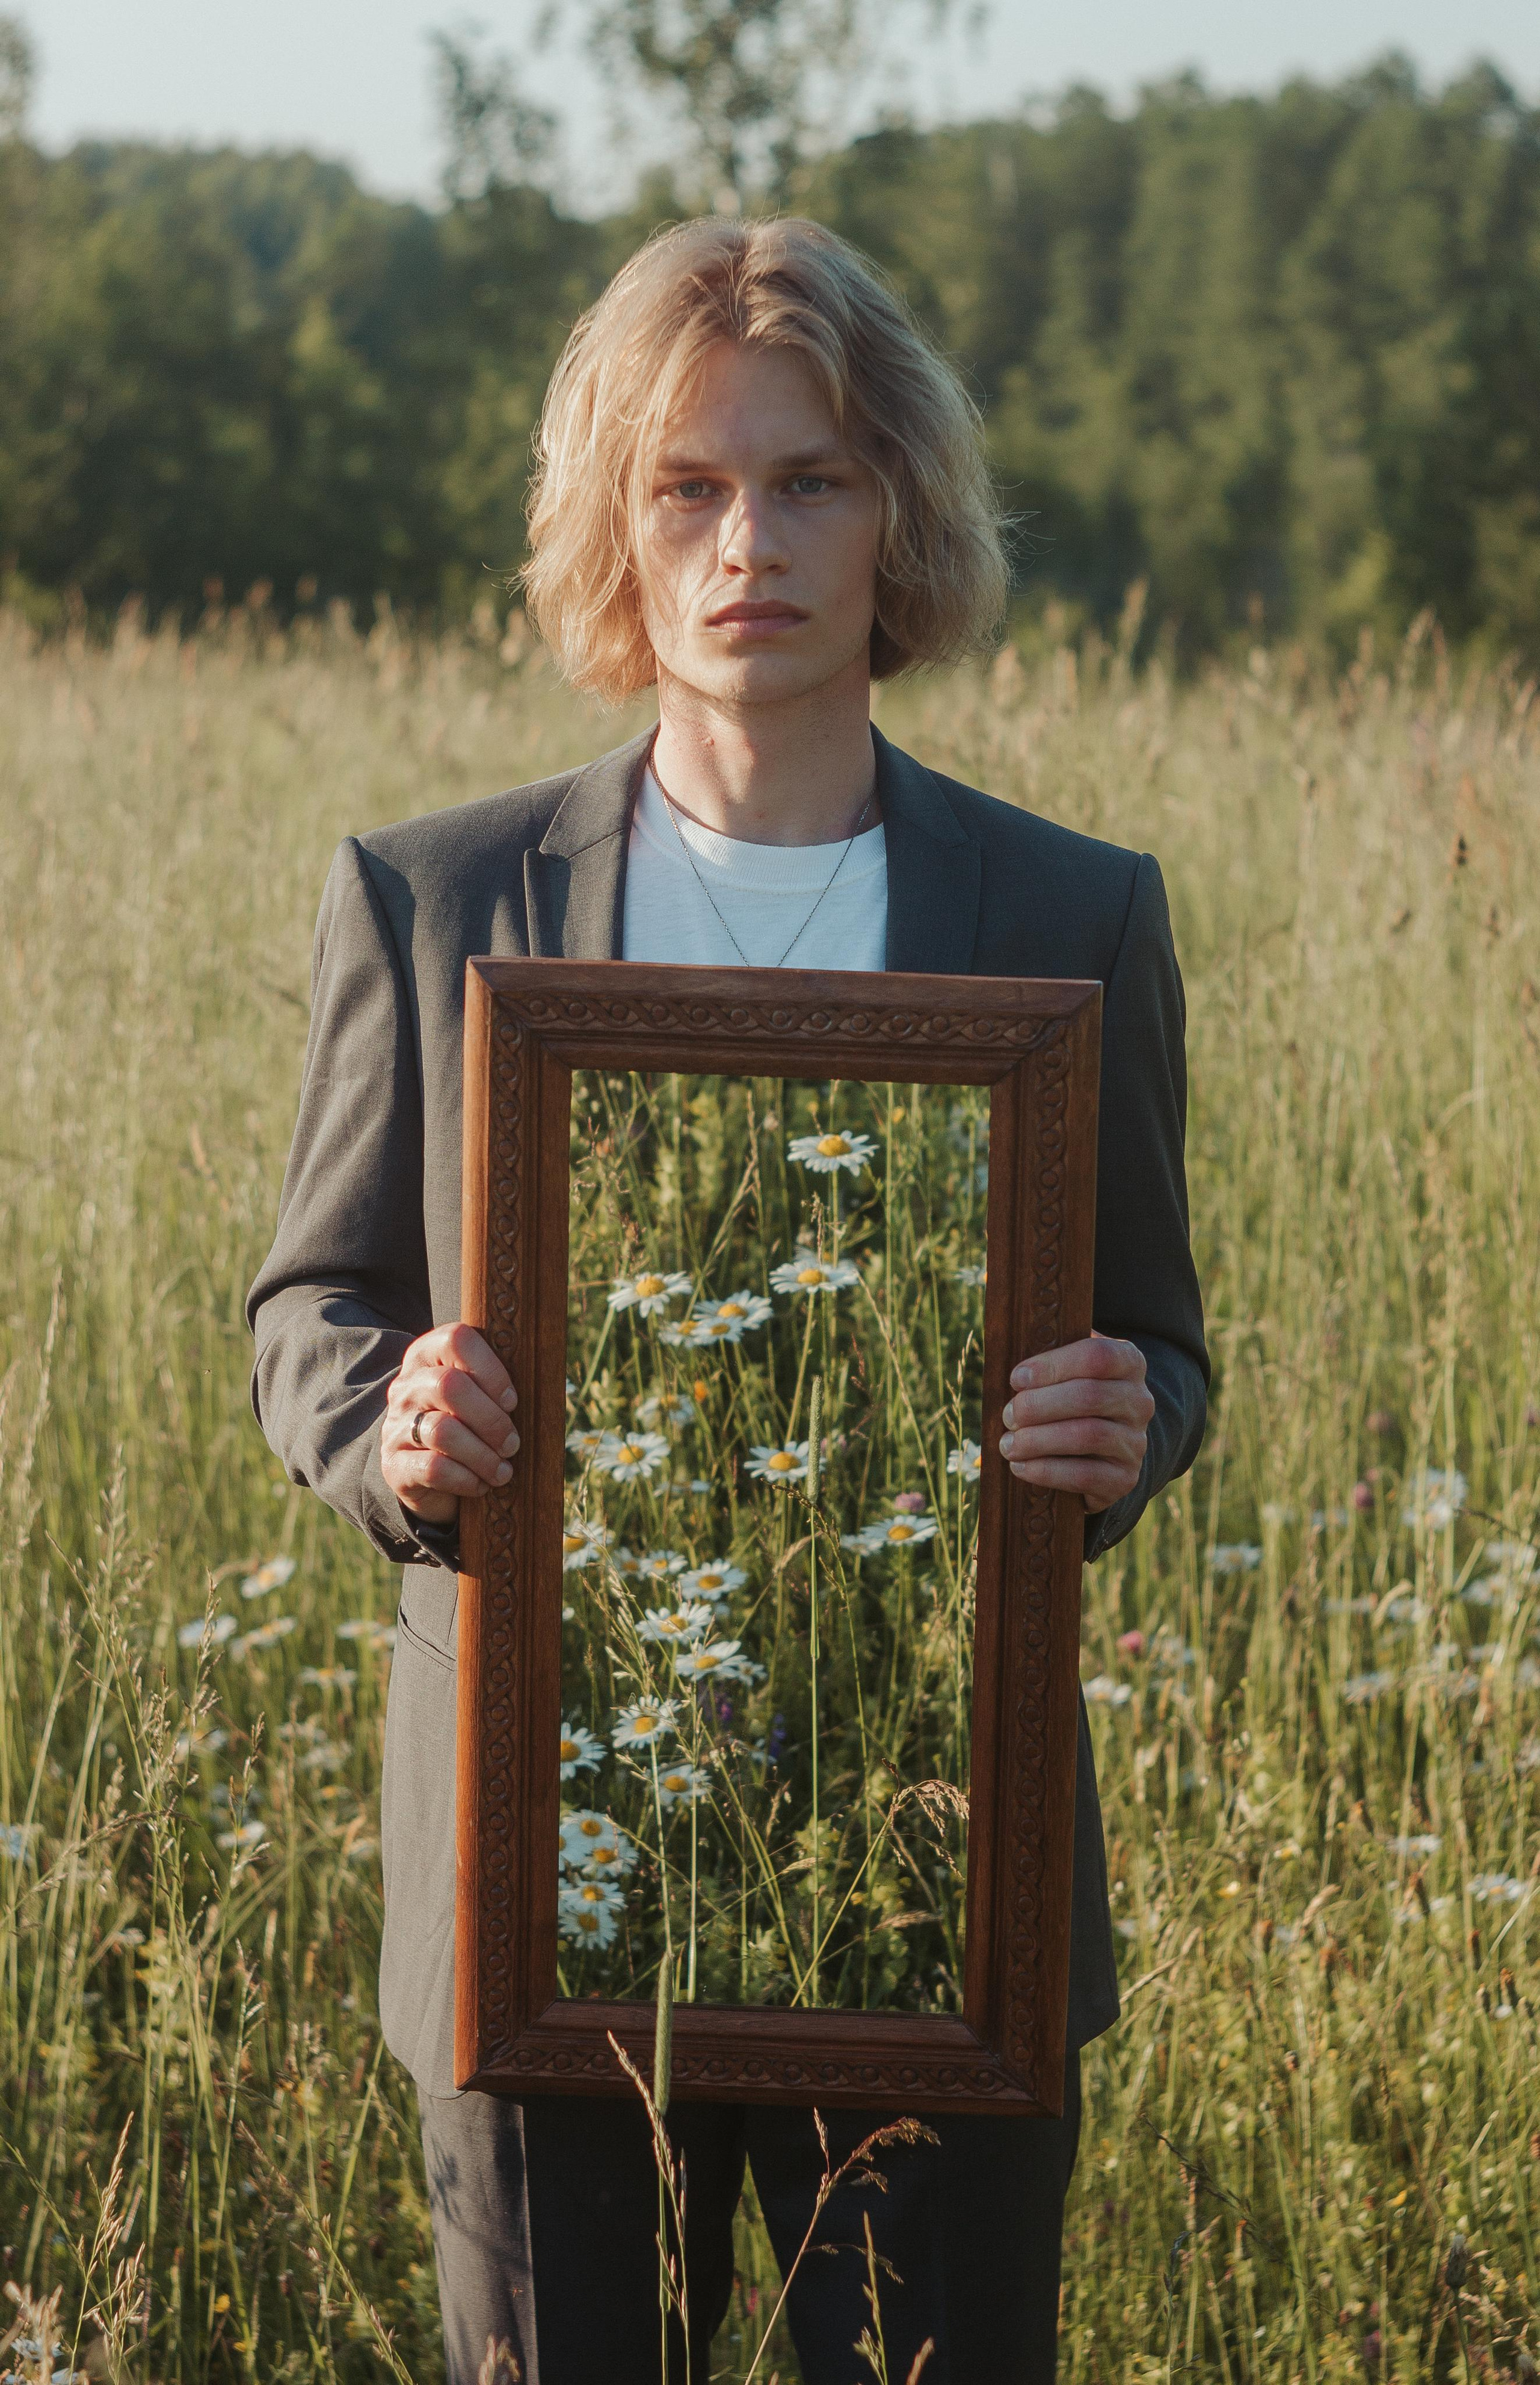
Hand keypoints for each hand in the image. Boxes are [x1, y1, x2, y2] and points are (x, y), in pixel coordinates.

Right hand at [381, 1323, 517, 1524]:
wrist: (421, 1471)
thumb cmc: (466, 1425)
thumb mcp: (478, 1396)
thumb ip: (496, 1384)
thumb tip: (543, 1382)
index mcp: (428, 1357)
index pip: (455, 1340)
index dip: (491, 1370)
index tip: (512, 1401)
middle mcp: (406, 1387)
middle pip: (448, 1386)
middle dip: (491, 1419)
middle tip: (512, 1443)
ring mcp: (395, 1426)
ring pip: (442, 1431)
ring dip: (483, 1455)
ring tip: (503, 1471)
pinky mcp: (394, 1465)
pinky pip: (433, 1468)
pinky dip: (465, 1479)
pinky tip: (480, 1485)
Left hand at [998, 1332, 1152, 1512]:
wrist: (1103, 1448)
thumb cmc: (1072, 1397)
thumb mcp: (1068, 1370)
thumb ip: (1051, 1361)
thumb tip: (1018, 1373)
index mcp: (1129, 1363)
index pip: (1096, 1355)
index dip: (1052, 1366)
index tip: (1016, 1379)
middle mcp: (1139, 1401)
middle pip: (1088, 1396)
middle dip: (1038, 1406)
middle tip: (1008, 1416)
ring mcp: (1135, 1441)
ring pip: (1087, 1436)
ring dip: (1038, 1440)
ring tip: (1008, 1444)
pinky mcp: (1124, 1478)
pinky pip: (1084, 1475)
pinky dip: (1046, 1471)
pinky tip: (1020, 1466)